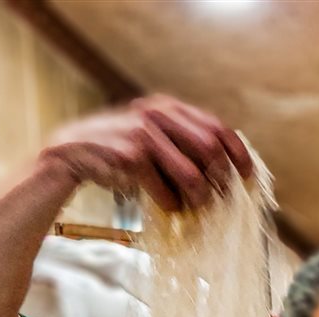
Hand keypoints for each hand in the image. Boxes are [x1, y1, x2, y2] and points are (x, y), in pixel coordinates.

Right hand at [39, 95, 252, 213]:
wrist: (71, 154)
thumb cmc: (122, 152)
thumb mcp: (155, 138)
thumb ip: (185, 144)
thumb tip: (229, 172)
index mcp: (168, 107)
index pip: (218, 127)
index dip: (238, 153)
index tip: (247, 175)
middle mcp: (157, 114)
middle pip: (211, 151)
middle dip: (221, 179)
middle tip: (222, 198)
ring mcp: (142, 132)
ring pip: (192, 175)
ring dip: (199, 198)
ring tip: (197, 207)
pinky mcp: (130, 155)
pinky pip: (165, 190)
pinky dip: (171, 203)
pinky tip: (169, 207)